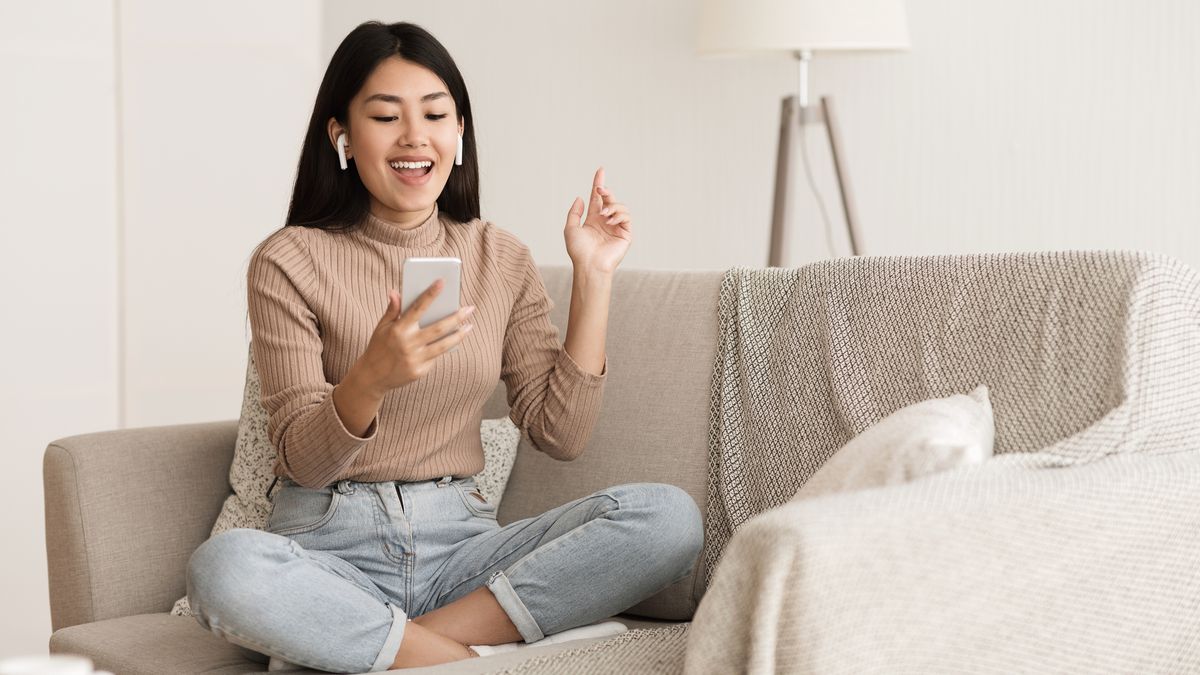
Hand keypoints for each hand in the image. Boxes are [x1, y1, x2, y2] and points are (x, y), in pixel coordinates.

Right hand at [353, 280, 475, 393]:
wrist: (371, 377)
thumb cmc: (378, 347)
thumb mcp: (381, 327)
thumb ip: (392, 310)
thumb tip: (395, 292)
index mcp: (398, 329)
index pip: (417, 308)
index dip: (430, 294)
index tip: (442, 282)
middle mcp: (408, 344)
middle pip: (438, 328)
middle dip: (457, 317)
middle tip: (471, 308)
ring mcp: (415, 359)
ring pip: (443, 345)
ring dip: (459, 335)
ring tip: (470, 326)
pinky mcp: (420, 371)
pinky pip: (436, 357)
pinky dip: (445, 348)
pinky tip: (454, 341)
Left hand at [564, 166, 631, 273]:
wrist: (589, 265)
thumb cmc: (579, 251)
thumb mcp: (570, 228)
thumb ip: (574, 212)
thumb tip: (581, 198)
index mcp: (593, 219)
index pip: (598, 198)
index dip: (599, 183)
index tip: (600, 170)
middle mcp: (606, 221)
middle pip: (609, 199)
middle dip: (605, 191)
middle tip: (599, 189)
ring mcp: (616, 227)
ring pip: (620, 206)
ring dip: (611, 206)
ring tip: (603, 215)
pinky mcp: (625, 234)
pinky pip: (626, 217)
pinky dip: (618, 215)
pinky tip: (609, 221)